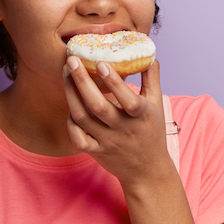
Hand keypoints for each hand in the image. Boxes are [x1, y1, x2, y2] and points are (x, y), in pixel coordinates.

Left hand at [63, 57, 174, 187]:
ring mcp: (107, 141)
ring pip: (83, 118)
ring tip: (65, 74)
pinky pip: (77, 138)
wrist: (147, 171)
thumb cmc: (151, 131)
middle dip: (82, 81)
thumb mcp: (158, 104)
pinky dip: (70, 122)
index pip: (129, 99)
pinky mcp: (96, 151)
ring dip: (71, 95)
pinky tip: (69, 105)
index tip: (101, 63)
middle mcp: (122, 129)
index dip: (115, 82)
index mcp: (141, 116)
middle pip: (98, 106)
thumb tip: (148, 52)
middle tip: (71, 61)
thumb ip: (151, 78)